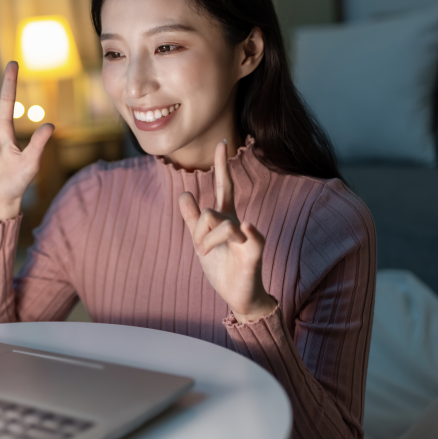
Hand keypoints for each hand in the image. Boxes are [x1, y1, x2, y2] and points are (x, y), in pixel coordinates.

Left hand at [178, 140, 275, 322]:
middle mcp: (238, 223)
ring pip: (218, 223)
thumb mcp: (201, 241)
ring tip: (207, 256)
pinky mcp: (253, 253)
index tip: (222, 142)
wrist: (238, 296)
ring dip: (205, 242)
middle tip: (199, 249)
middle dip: (196, 230)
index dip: (222, 165)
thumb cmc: (221, 268)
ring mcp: (247, 236)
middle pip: (209, 211)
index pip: (224, 186)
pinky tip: (246, 227)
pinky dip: (246, 232)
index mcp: (226, 218)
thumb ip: (191, 219)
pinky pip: (251, 237)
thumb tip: (184, 193)